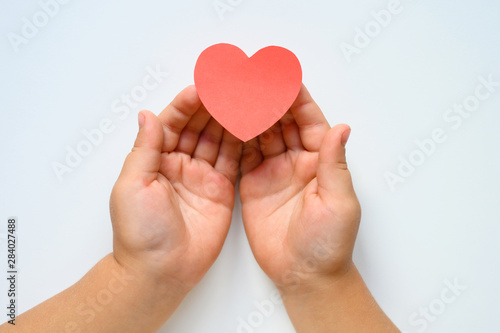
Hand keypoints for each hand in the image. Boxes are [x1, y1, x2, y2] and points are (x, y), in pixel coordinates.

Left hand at [110, 86, 241, 291]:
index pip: (172, 123)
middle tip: (229, 87)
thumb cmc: (141, 232)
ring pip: (217, 139)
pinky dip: (241, 141)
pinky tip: (249, 124)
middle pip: (197, 127)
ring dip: (228, 119)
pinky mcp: (221, 189)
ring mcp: (202, 176)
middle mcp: (179, 164)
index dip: (187, 105)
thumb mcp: (133, 186)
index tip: (203, 87)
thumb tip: (147, 114)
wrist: (162, 271)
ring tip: (243, 98)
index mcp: (155, 160)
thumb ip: (144, 149)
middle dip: (211, 106)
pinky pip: (232, 160)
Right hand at [240, 84, 359, 291]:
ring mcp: (274, 171)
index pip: (310, 121)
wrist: (304, 275)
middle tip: (253, 79)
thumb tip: (341, 127)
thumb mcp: (338, 201)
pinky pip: (244, 154)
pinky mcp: (254, 185)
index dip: (297, 99)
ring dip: (251, 113)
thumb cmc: (329, 243)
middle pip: (283, 122)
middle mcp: (297, 162)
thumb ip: (335, 164)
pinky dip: (236, 136)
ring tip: (236, 92)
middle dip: (269, 100)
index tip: (283, 78)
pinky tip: (228, 120)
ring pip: (261, 134)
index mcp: (321, 161)